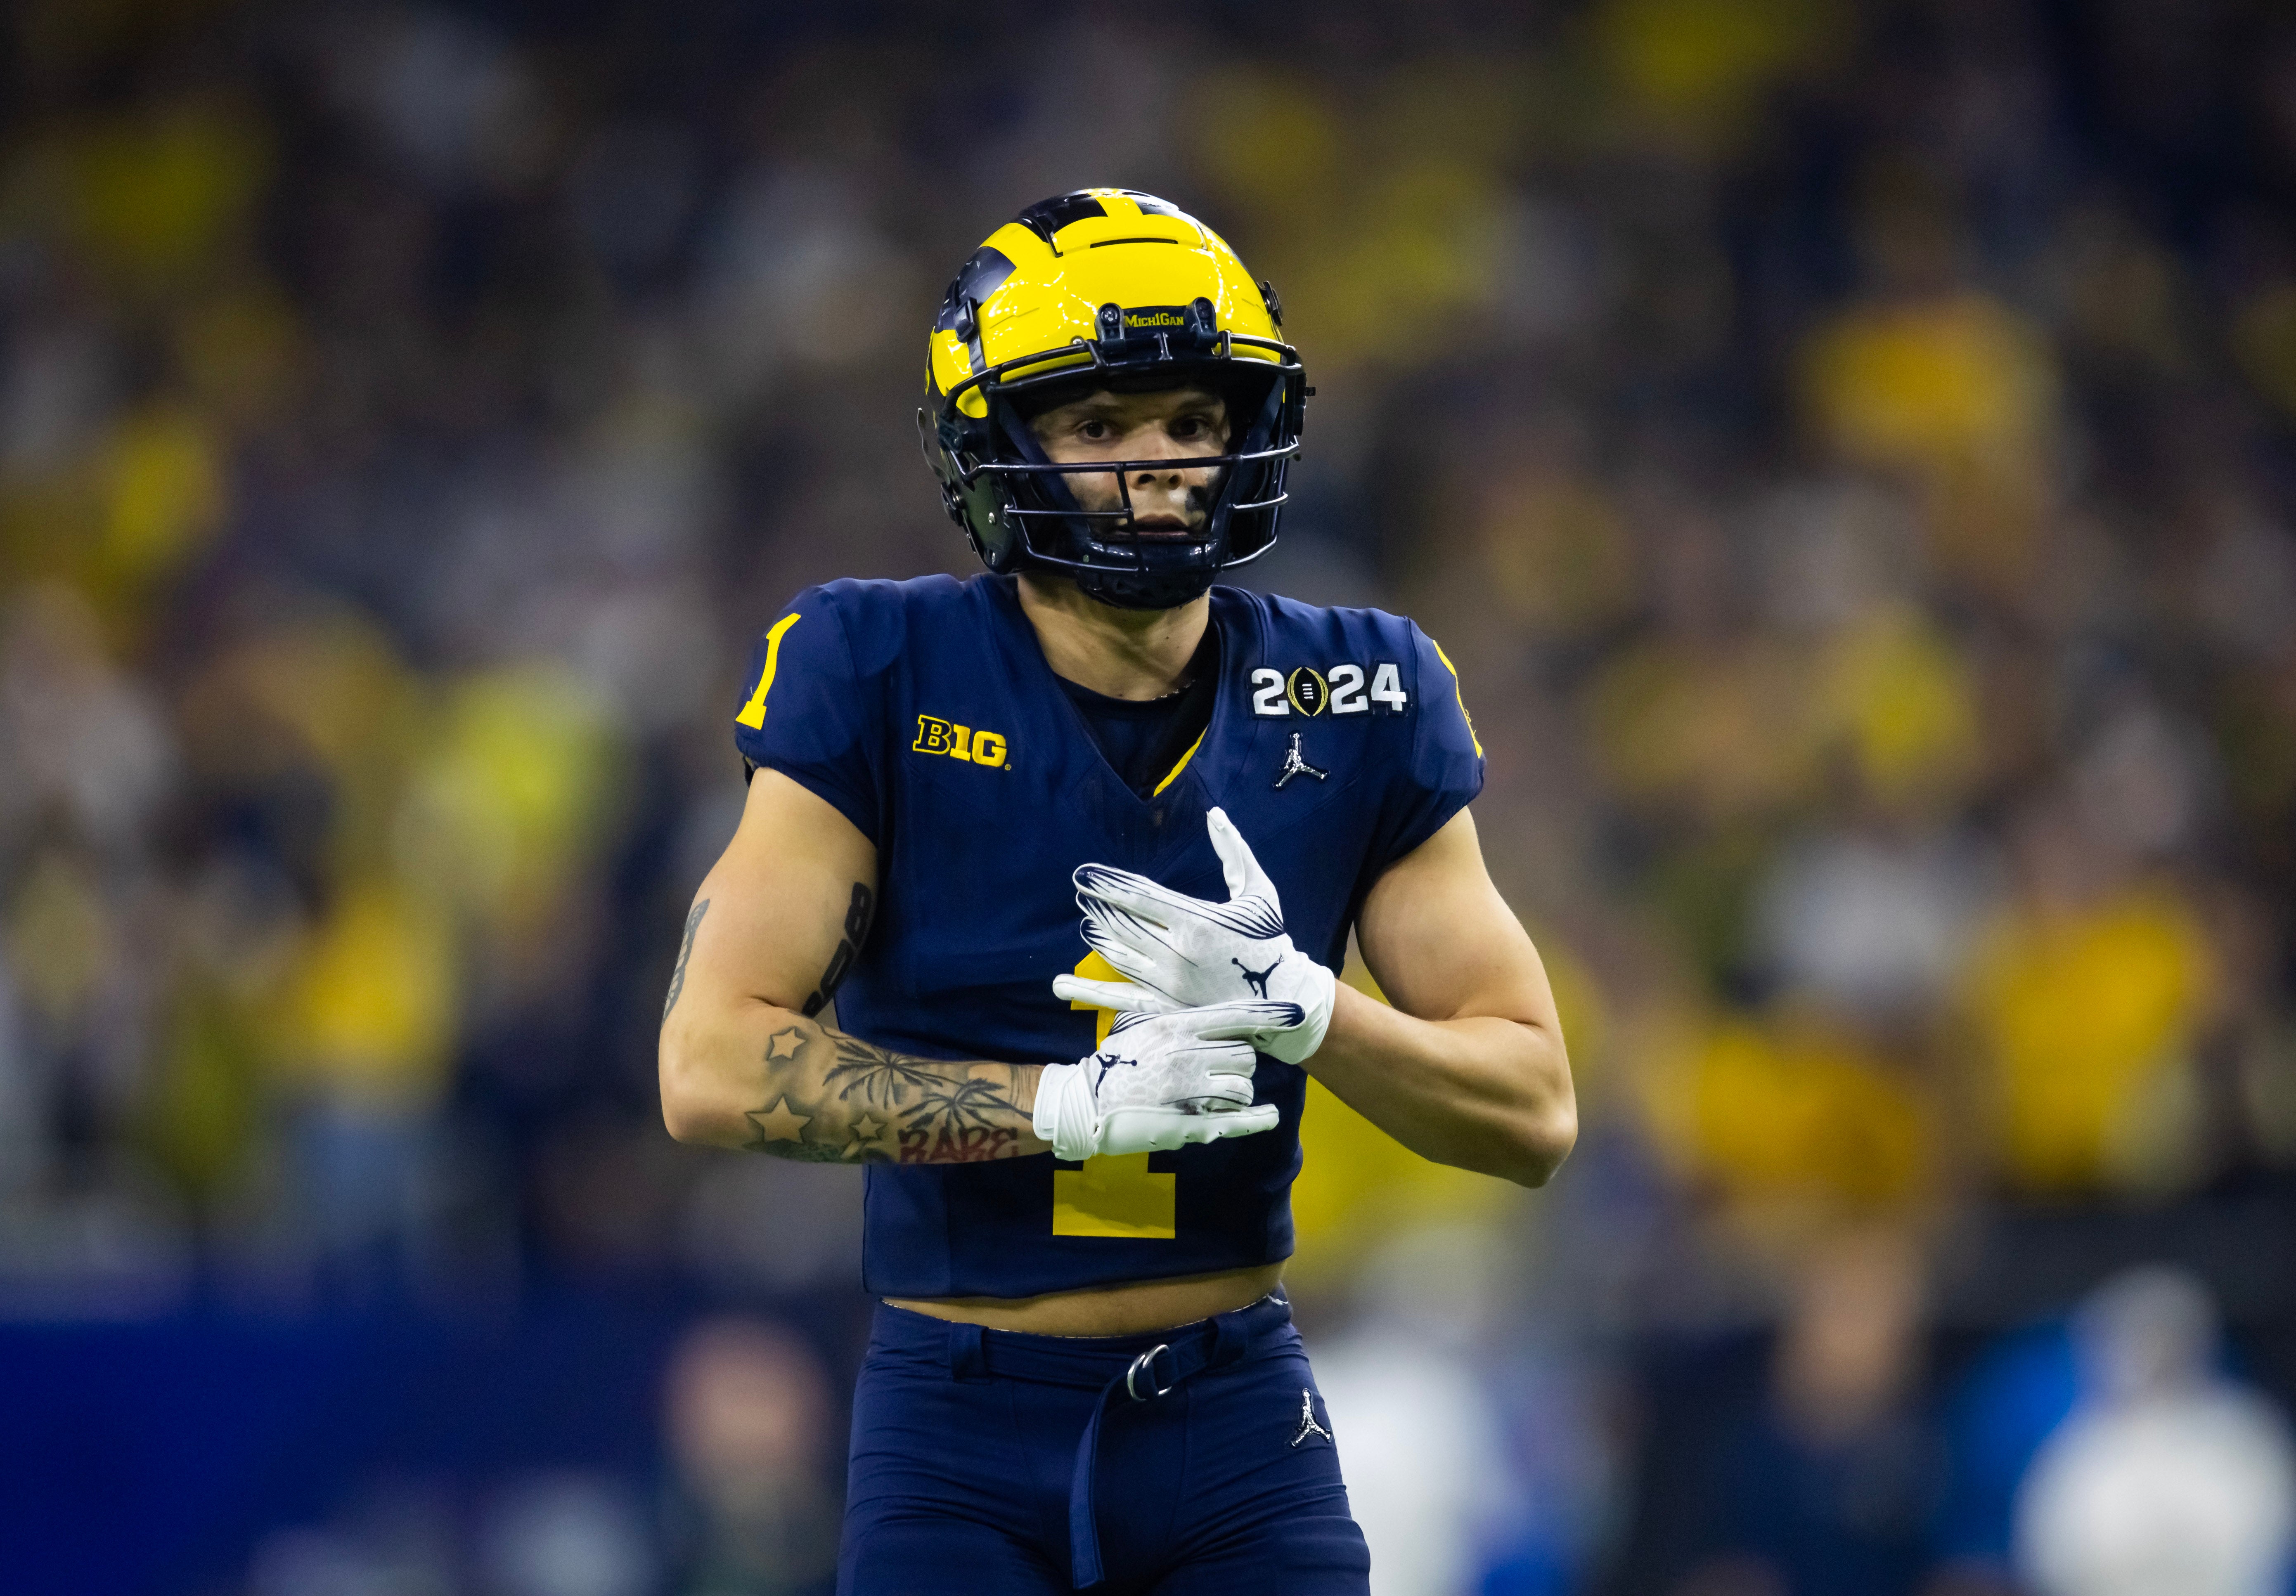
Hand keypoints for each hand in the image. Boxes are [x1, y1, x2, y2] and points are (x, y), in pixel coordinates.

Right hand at [1032, 1001, 1295, 1159]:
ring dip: (1239, 1090)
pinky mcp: (1189, 1124)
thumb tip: (1221, 1012)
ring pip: (1244, 1087)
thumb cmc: (1118, 1059)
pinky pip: (1237, 1120)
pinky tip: (1269, 1115)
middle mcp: (1186, 1056)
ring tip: (1219, 1091)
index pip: (1236, 1017)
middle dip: (1242, 1063)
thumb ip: (1181, 1017)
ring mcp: (1189, 1093)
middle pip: (1246, 1056)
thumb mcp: (1145, 1024)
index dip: (1270, 1017)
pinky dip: (1259, 1119)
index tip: (1295, 1014)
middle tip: (1223, 1067)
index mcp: (1176, 1027)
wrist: (1087, 1102)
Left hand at [1050, 808, 1337, 1064]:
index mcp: (1197, 922)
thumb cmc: (1271, 939)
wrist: (1286, 999)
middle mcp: (1177, 954)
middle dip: (1100, 906)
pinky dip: (1089, 991)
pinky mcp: (1167, 1009)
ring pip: (1120, 955)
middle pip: (1124, 924)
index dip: (1108, 885)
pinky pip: (1120, 998)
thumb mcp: (1259, 890)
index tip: (1084, 875)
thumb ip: (1234, 851)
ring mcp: (1169, 985)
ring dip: (1099, 935)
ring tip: (1086, 919)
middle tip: (1082, 891)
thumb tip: (1216, 814)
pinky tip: (1061, 985)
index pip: (1140, 898)